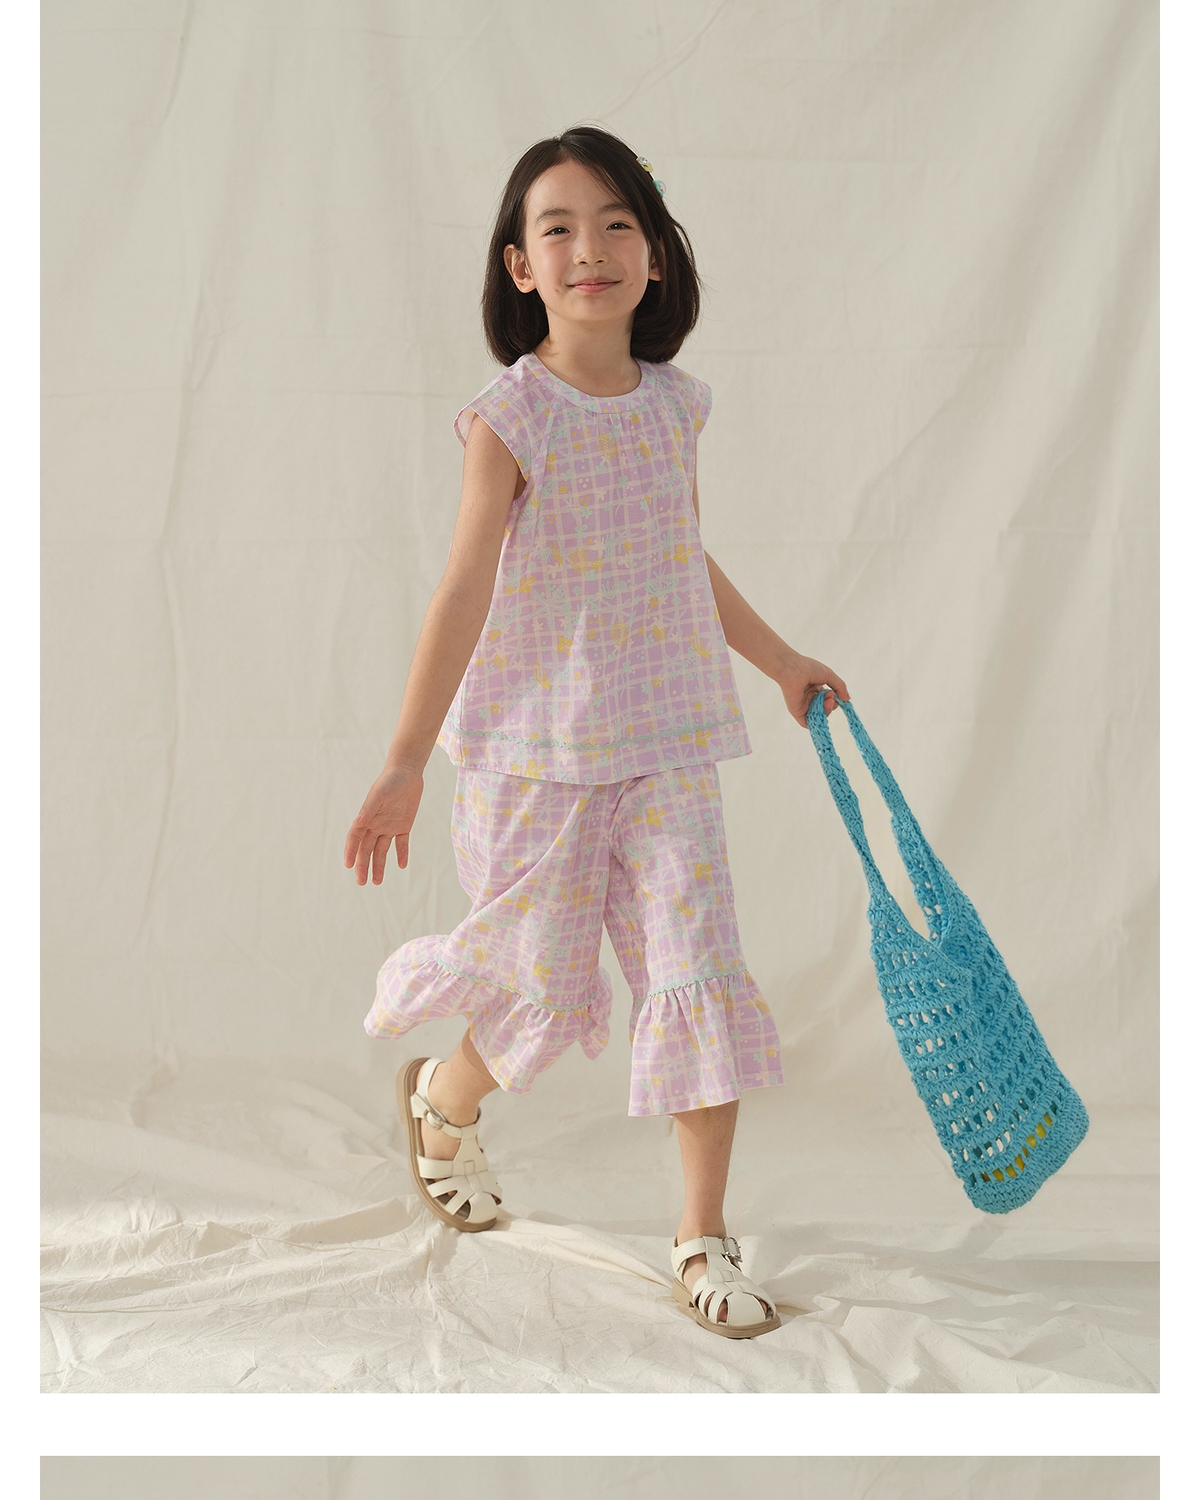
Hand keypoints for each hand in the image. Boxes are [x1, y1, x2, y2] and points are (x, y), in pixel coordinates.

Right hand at [343, 763, 423, 885]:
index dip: (351, 851)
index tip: (348, 865)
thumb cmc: (390, 781)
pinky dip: (402, 854)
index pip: (355, 839)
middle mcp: (375, 825)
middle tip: (361, 882)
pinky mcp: (403, 826)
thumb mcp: (379, 794)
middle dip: (363, 865)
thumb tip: (357, 823)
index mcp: (366, 818)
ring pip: (381, 851)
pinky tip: (402, 866)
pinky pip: (401, 844)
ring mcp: (389, 827)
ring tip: (377, 882)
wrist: (407, 773)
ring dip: (379, 866)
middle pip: (366, 849)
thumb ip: (369, 809)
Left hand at [776, 653, 849, 726]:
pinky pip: (809, 724)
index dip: (834, 699)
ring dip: (827, 710)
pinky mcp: (798, 713)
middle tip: (830, 695)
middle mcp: (809, 698)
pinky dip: (817, 721)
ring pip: (819, 716)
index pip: (828, 700)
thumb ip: (840, 687)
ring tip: (827, 699)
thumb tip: (847, 699)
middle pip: (825, 709)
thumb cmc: (808, 668)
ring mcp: (804, 706)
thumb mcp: (829, 676)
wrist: (793, 670)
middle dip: (831, 704)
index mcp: (815, 689)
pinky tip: (822, 711)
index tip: (835, 693)